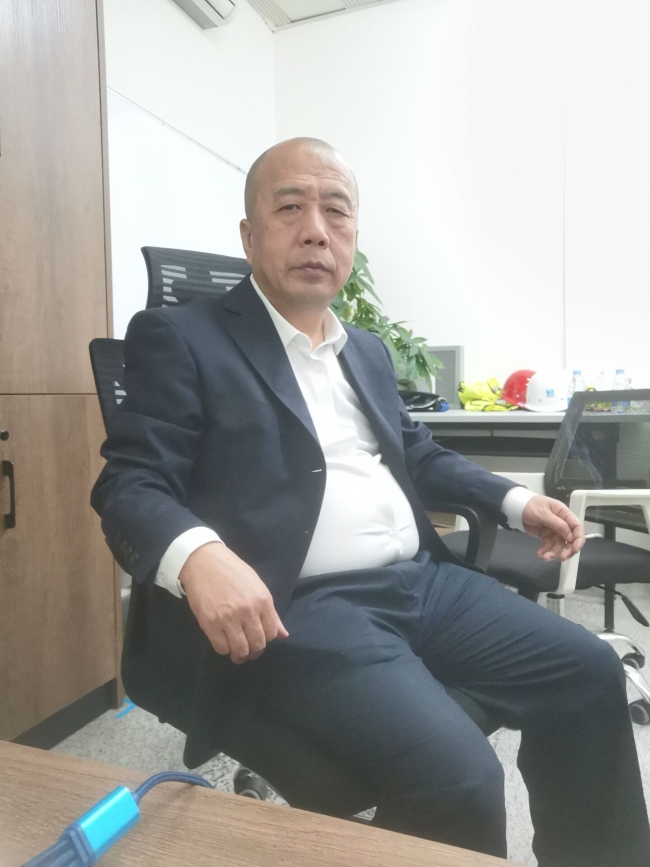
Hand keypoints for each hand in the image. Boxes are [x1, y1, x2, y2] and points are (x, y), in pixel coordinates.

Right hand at [179, 542, 288, 663]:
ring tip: (237, 652)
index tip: (259, 638)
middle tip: (249, 650)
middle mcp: (248, 611)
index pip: (271, 633)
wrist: (204, 562)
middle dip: (255, 652)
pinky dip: (224, 650)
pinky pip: (221, 648)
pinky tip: (224, 643)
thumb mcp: (257, 587)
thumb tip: (283, 635)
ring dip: (240, 655)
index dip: (266, 639)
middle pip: (257, 645)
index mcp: (263, 601)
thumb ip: (271, 613)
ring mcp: (229, 619)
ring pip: (240, 650)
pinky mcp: (210, 624)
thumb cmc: (233, 572)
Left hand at [522, 495, 585, 561]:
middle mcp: (561, 522)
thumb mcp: (543, 513)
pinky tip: (539, 553)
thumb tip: (571, 537)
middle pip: (570, 539)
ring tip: (545, 557)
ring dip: (553, 553)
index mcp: (563, 513)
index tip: (575, 549)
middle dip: (567, 549)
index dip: (579, 539)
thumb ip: (558, 525)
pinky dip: (545, 551)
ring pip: (559, 545)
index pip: (577, 526)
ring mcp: (553, 530)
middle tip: (562, 558)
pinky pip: (549, 546)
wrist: (515, 508)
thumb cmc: (529, 506)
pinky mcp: (545, 535)